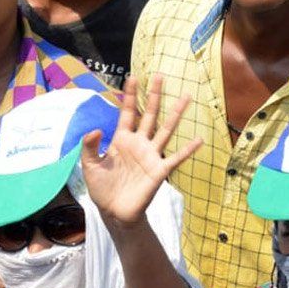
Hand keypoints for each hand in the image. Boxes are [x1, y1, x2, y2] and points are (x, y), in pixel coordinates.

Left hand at [81, 75, 201, 230]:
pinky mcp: (159, 170)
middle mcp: (138, 144)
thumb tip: (96, 129)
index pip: (127, 113)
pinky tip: (199, 139)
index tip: (133, 77)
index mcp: (121, 140)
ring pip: (165, 130)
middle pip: (148, 115)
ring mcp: (150, 155)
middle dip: (154, 96)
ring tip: (186, 96)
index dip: (129, 96)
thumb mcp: (89, 165)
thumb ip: (89, 146)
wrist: (113, 211)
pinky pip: (176, 157)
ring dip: (175, 114)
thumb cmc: (101, 188)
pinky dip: (187, 149)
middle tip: (160, 76)